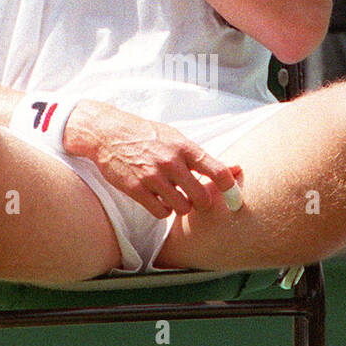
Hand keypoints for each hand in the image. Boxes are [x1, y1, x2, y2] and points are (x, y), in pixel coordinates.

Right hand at [63, 99, 243, 219]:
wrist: (108, 133)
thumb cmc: (146, 135)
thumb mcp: (176, 138)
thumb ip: (202, 157)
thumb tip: (236, 169)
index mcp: (184, 147)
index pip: (217, 171)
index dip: (230, 188)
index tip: (232, 197)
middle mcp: (171, 162)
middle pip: (202, 197)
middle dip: (203, 203)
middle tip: (197, 199)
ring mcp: (153, 177)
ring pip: (182, 208)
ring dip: (181, 207)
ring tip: (174, 197)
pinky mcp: (136, 189)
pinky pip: (161, 212)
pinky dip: (163, 211)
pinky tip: (159, 201)